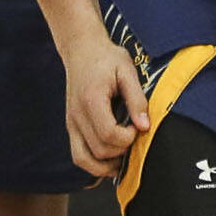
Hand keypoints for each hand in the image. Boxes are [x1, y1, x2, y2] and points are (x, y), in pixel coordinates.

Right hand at [63, 36, 150, 178]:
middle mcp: (76, 115)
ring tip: (123, 156)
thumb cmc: (106, 58)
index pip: (108, 134)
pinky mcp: (70, 126)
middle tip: (133, 136)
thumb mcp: (127, 71)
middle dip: (121, 150)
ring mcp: (71, 123)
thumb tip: (145, 126)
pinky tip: (110, 159)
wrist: (81, 49)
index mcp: (91, 100)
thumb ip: (137, 98)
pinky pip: (78, 155)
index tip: (138, 127)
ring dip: (106, 165)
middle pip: (99, 151)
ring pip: (84, 160)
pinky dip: (93, 163)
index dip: (127, 138)